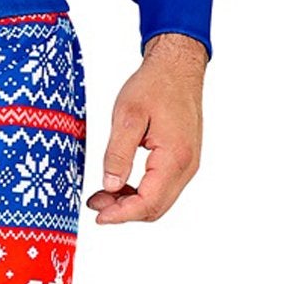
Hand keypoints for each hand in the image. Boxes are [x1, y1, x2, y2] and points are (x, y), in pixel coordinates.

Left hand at [85, 33, 207, 223]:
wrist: (178, 67)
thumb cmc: (155, 85)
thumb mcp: (127, 116)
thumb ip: (119, 154)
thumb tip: (110, 186)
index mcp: (175, 157)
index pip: (149, 203)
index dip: (121, 214)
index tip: (97, 216)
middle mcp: (187, 166)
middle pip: (156, 208)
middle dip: (124, 212)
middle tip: (95, 205)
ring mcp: (188, 164)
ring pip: (160, 200)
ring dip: (131, 203)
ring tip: (103, 195)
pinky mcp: (183, 159)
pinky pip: (163, 187)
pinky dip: (141, 192)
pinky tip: (120, 185)